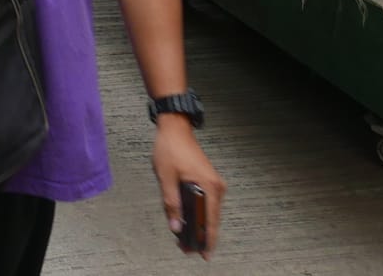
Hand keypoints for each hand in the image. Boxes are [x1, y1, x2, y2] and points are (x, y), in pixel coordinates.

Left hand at [152, 119, 223, 257]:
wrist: (175, 127)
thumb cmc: (170, 148)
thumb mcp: (166, 177)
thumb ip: (171, 203)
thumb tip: (175, 226)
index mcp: (209, 187)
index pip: (210, 221)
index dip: (207, 240)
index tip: (204, 255)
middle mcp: (216, 187)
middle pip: (210, 218)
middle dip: (200, 235)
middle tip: (186, 248)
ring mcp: (214, 183)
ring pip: (208, 211)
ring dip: (198, 224)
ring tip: (184, 238)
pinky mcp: (208, 180)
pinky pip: (206, 202)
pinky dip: (198, 212)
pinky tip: (187, 220)